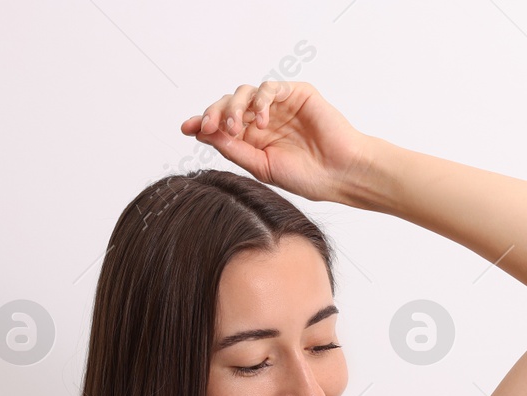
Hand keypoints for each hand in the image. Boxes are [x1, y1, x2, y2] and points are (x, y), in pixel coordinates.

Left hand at [179, 81, 376, 204]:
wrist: (339, 174)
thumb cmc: (306, 177)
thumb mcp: (260, 166)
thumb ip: (233, 148)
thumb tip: (202, 133)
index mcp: (253, 138)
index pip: (222, 124)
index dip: (203, 122)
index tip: (187, 127)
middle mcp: (263, 119)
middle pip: (229, 104)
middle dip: (215, 113)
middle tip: (209, 128)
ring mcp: (279, 105)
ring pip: (244, 92)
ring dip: (234, 107)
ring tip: (236, 128)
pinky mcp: (297, 93)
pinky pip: (270, 88)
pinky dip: (260, 101)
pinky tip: (261, 121)